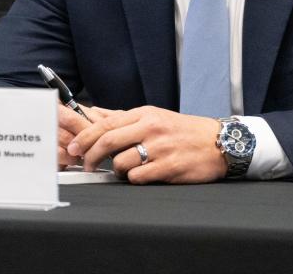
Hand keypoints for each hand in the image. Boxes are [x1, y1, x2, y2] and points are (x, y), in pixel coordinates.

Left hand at [66, 105, 226, 183]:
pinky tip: (141, 176)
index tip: (73, 148)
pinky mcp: (170, 167)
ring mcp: (161, 148)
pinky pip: (139, 177)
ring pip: (122, 162)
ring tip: (123, 171)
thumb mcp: (154, 116)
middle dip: (91, 155)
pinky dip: (133, 179)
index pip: (106, 124)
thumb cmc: (183, 130)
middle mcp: (151, 128)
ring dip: (116, 171)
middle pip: (108, 141)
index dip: (85, 137)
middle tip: (86, 165)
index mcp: (145, 114)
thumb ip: (124, 117)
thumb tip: (94, 113)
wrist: (219, 142)